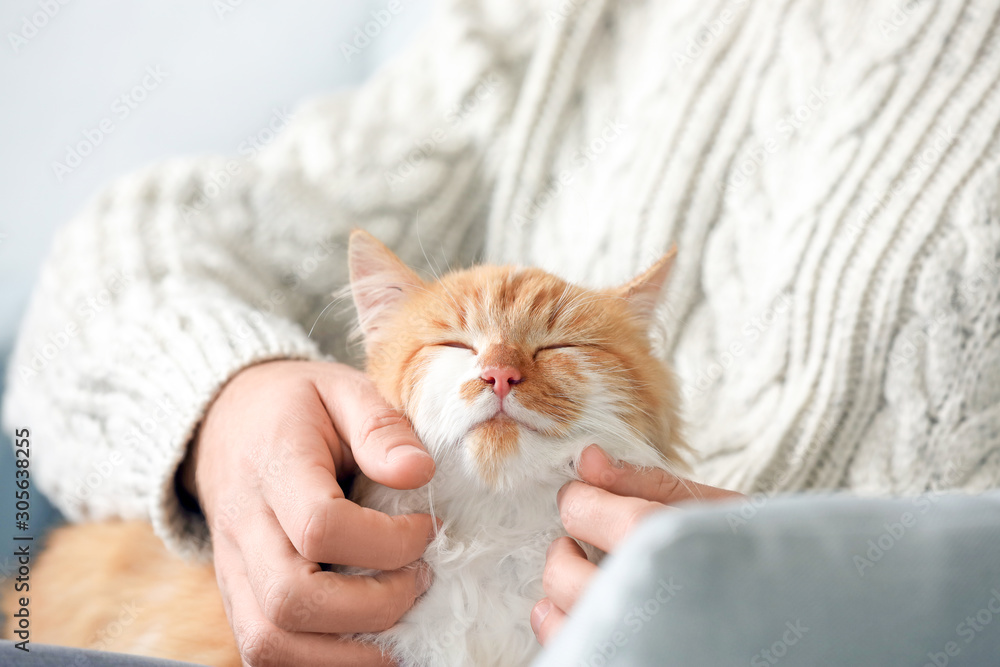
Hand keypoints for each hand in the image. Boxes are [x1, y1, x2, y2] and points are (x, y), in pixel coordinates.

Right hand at [184, 360, 436, 665]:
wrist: (226, 423)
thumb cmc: (298, 407)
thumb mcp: (342, 390)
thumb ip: (382, 426)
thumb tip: (419, 471)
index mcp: (274, 467)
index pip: (319, 526)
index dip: (387, 540)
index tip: (428, 527)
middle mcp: (243, 527)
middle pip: (292, 600)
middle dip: (374, 606)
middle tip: (420, 580)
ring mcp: (233, 570)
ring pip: (270, 642)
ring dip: (346, 651)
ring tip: (400, 621)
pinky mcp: (237, 598)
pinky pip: (265, 652)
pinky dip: (320, 661)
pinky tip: (367, 640)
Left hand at [530, 444, 743, 644]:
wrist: (789, 612)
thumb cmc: (757, 556)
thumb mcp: (717, 507)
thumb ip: (649, 482)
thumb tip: (588, 458)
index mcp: (672, 550)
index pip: (588, 515)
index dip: (577, 501)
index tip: (581, 496)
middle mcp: (650, 604)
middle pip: (566, 574)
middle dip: (564, 550)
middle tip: (584, 539)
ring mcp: (638, 643)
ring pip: (563, 617)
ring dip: (562, 588)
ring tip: (587, 573)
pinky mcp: (627, 662)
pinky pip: (573, 649)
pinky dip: (564, 626)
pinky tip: (584, 610)